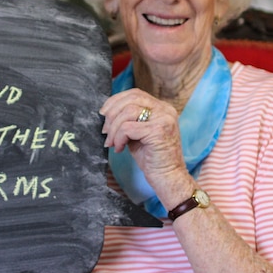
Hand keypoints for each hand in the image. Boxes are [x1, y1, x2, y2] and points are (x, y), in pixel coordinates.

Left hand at [100, 88, 192, 202]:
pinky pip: (128, 127)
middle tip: (105, 131)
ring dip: (114, 128)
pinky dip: (118, 138)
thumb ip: (129, 120)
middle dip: (112, 114)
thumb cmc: (152, 159)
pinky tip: (120, 149)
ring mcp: (164, 119)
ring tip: (111, 142)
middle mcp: (166, 110)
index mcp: (162, 108)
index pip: (135, 94)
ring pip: (128, 112)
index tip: (103, 114)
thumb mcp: (138, 134)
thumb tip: (107, 112)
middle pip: (131, 99)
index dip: (116, 101)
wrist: (168, 179)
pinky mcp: (158, 131)